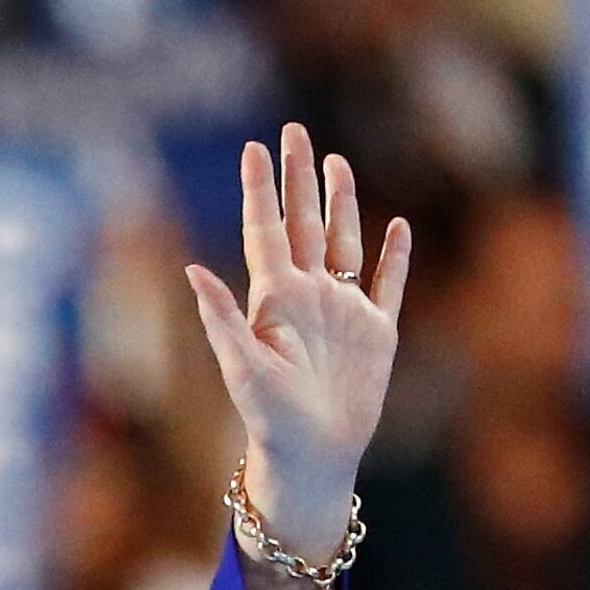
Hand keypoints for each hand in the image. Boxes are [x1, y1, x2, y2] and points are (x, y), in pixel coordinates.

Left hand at [184, 125, 408, 564]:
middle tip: (294, 131)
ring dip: (342, 203)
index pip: (266, 231)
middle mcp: (309, 297)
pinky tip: (397, 227)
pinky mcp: (377, 333)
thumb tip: (192, 270)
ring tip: (336, 162)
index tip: (256, 147)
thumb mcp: (241, 367)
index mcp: (274, 300)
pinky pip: (388, 285)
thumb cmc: (268, 420)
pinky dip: (394, 256)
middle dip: (299, 178)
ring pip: (345, 242)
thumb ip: (221, 318)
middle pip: (305, 223)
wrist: (311, 457)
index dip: (261, 190)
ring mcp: (344, 311)